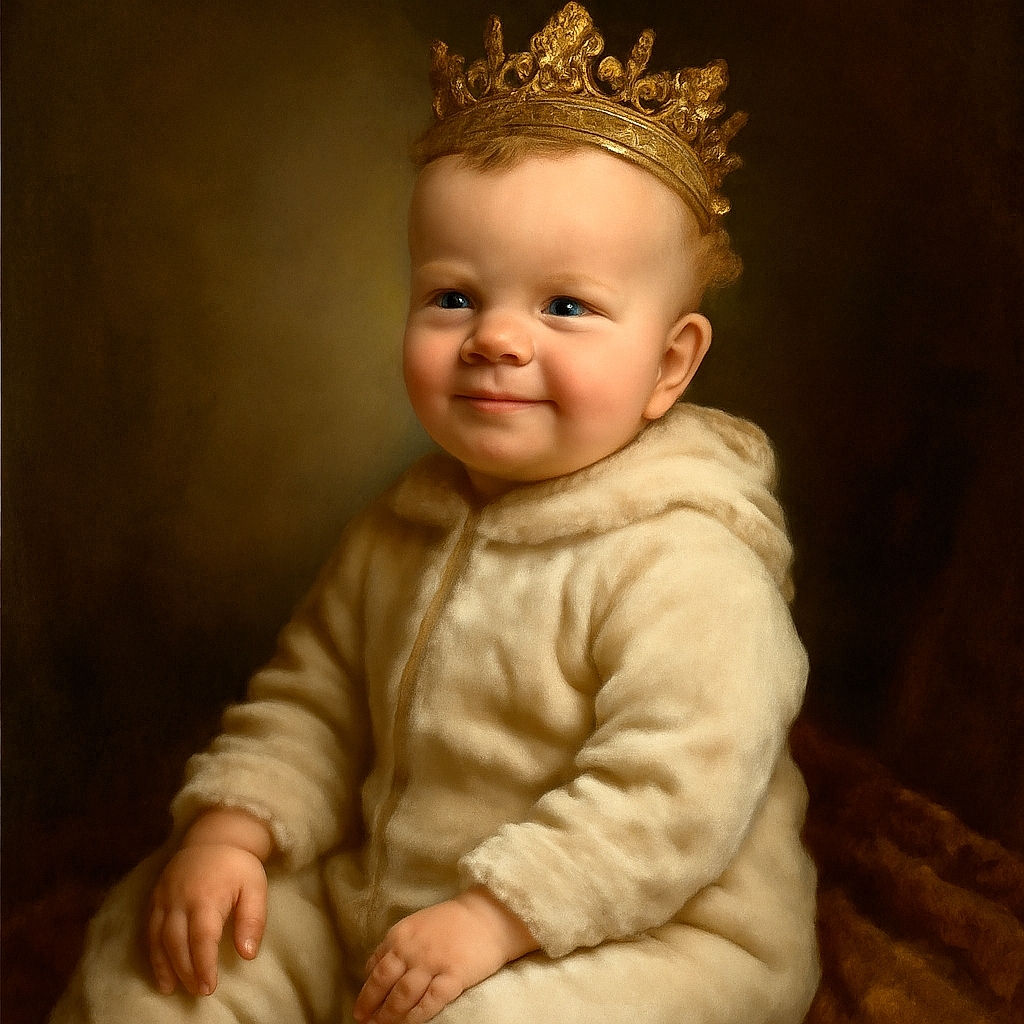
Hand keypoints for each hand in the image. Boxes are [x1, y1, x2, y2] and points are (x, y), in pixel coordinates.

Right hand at [148, 809, 271, 996]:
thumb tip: (247, 954)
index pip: (202, 938)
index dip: (204, 965)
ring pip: (158, 939)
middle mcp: (179, 898)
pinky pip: (149, 930)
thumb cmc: (237, 867)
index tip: (210, 986)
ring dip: (165, 966)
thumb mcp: (255, 887)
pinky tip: (160, 970)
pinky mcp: (154, 899)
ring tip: (173, 989)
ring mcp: (163, 898)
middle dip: (186, 970)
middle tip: (199, 991)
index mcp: (206, 896)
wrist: (213, 838)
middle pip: (177, 942)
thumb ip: (253, 919)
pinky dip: (152, 953)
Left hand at [353, 887, 537, 1023]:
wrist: (488, 915)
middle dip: (372, 1007)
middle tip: (366, 1022)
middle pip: (384, 984)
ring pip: (403, 996)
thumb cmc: (452, 921)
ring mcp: (432, 963)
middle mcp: (412, 949)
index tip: (362, 1007)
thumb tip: (372, 970)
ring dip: (390, 1016)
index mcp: (400, 935)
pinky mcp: (453, 976)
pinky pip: (430, 1002)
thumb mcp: (416, 925)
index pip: (375, 967)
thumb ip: (396, 946)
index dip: (366, 991)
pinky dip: (417, 1016)